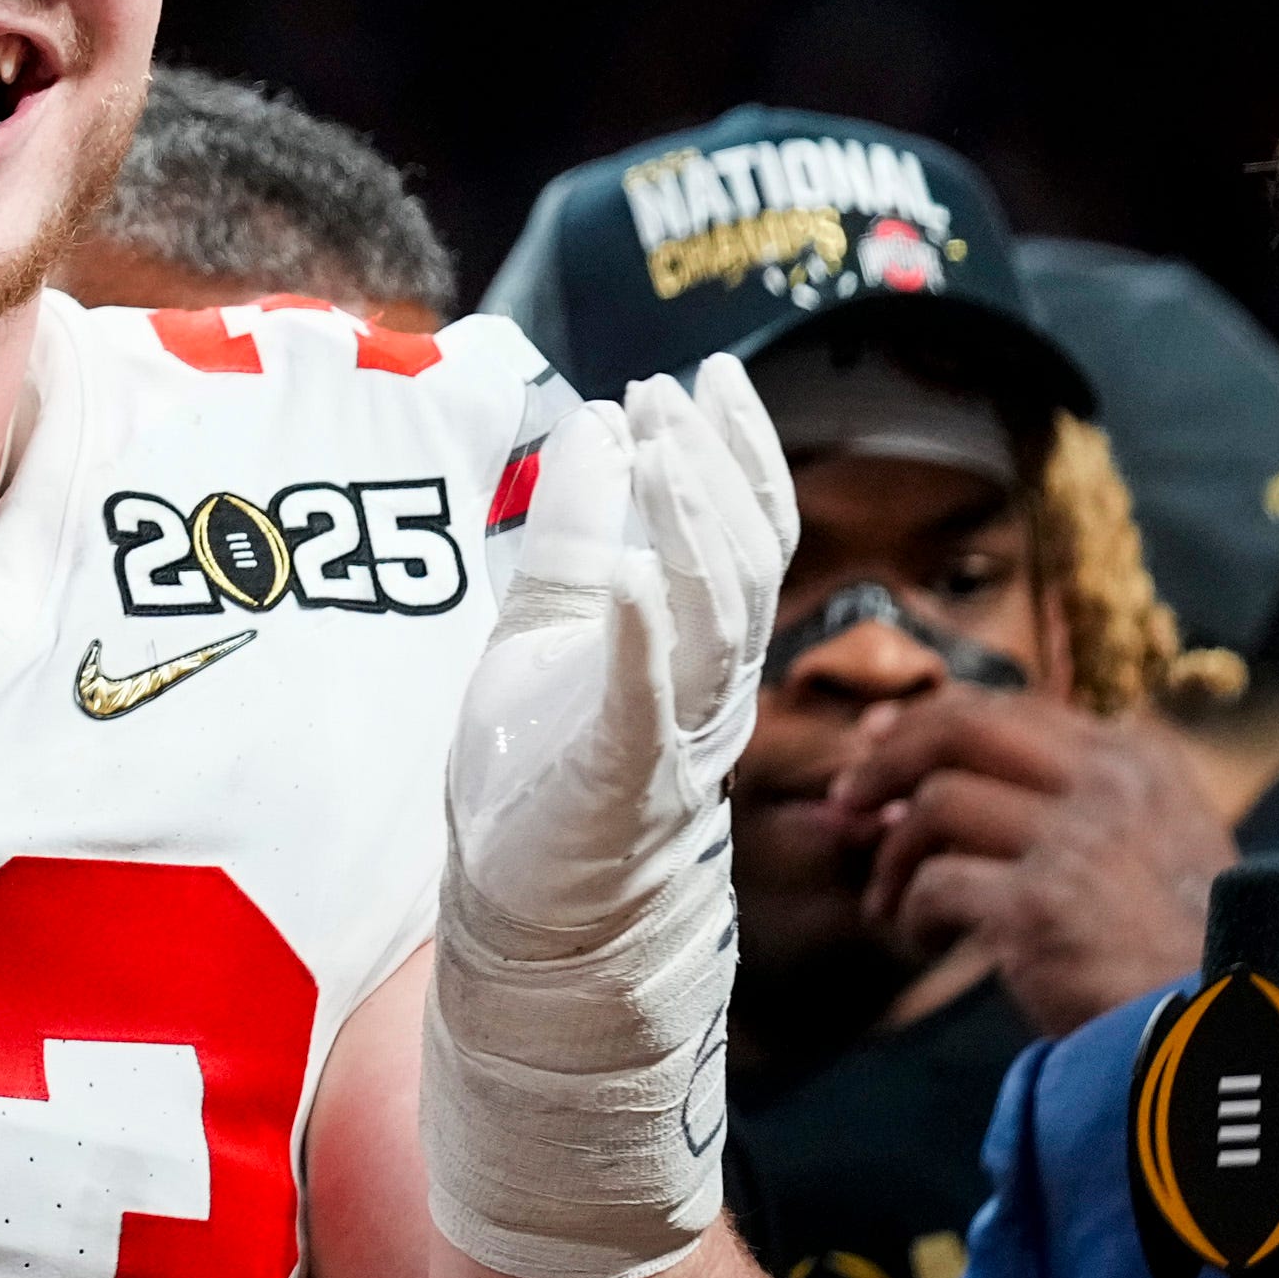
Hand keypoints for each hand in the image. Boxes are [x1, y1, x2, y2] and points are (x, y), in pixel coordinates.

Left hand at [452, 360, 802, 949]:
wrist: (528, 905)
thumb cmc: (544, 760)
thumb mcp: (548, 618)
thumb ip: (573, 524)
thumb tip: (594, 419)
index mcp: (702, 644)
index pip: (750, 532)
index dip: (740, 449)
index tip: (706, 372)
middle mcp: (710, 686)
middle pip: (742, 562)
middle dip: (710, 468)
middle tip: (666, 391)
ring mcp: (672, 735)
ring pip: (714, 622)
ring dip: (689, 528)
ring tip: (657, 451)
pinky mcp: (619, 782)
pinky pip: (643, 705)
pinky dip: (640, 637)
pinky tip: (625, 574)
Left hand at [841, 687, 1232, 1037]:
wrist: (1227, 1035)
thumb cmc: (1178, 951)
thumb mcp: (1157, 846)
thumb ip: (1073, 802)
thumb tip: (933, 782)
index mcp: (1139, 760)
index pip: (1009, 708)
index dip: (926, 720)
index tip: (876, 741)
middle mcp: (1111, 784)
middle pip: (960, 728)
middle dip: (886, 759)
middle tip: (849, 801)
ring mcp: (1078, 841)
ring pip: (934, 804)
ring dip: (894, 856)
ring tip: (891, 903)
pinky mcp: (1040, 908)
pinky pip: (933, 885)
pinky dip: (911, 914)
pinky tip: (925, 942)